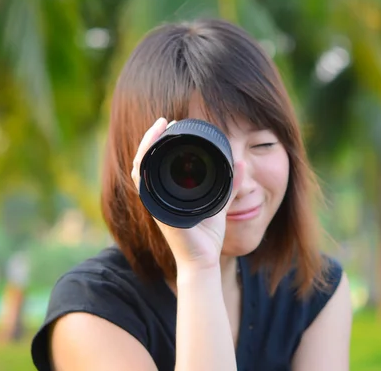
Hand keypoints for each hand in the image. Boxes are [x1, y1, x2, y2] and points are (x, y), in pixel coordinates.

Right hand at [131, 117, 244, 271]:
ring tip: (157, 129)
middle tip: (163, 121)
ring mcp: (155, 203)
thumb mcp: (220, 202)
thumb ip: (230, 184)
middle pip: (144, 161)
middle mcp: (158, 196)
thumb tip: (241, 162)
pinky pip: (143, 186)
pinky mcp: (157, 211)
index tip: (170, 124)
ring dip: (145, 147)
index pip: (157, 162)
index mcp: (168, 193)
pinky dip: (144, 168)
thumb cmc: (208, 236)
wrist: (203, 259)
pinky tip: (148, 154)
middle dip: (150, 138)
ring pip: (140, 168)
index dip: (158, 142)